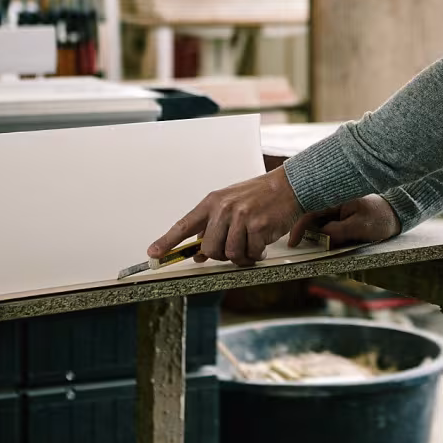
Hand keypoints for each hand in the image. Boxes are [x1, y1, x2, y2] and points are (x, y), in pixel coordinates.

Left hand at [148, 167, 303, 267]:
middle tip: (234, 247)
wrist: (288, 186)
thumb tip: (200, 254)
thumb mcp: (231, 204)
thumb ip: (213, 227)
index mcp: (213, 202)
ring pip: (230, 254)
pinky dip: (256, 254)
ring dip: (242, 255)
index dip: (167, 242)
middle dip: (221, 255)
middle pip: (209, 249)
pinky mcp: (258, 226)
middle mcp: (224, 209)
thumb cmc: (258, 196)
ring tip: (251, 244)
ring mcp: (241, 218)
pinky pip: (250, 253)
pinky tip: (262, 243)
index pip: (184, 225)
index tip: (154, 254)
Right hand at [289, 195, 401, 247]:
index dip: (299, 227)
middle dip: (304, 231)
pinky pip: (326, 224)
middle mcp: (334, 201)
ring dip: (314, 234)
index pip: (311, 210)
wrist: (398, 214)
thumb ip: (338, 231)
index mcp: (337, 198)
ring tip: (317, 246)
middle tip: (300, 246)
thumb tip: (319, 237)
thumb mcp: (361, 227)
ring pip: (318, 222)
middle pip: (311, 216)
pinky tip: (326, 241)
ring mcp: (336, 208)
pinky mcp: (340, 215)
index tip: (293, 242)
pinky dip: (323, 234)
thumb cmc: (381, 218)